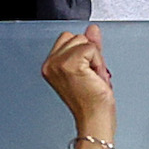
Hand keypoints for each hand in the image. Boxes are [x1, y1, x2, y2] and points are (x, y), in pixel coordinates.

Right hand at [41, 24, 116, 144]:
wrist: (94, 119)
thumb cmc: (93, 102)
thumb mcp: (91, 68)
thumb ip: (91, 46)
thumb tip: (93, 29)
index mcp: (50, 65)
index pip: (68, 38)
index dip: (83, 52)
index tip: (86, 72)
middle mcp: (50, 64)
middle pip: (76, 36)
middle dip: (89, 54)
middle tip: (90, 76)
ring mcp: (58, 63)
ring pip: (84, 41)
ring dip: (95, 59)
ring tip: (92, 77)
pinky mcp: (70, 64)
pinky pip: (92, 48)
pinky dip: (98, 62)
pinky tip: (94, 77)